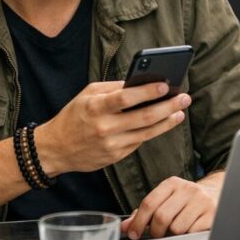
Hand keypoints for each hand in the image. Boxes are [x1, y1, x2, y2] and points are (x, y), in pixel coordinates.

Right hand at [35, 81, 189, 174]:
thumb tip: (140, 83)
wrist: (55, 149)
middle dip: (168, 106)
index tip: (166, 85)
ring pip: (147, 132)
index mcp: (94, 108)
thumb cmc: (72, 117)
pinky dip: (152, 132)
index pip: (125, 98)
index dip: (147, 91)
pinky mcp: (116, 156)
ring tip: (179, 112)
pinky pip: (139, 142)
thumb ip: (111, 89)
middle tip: (184, 98)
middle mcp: (104, 127)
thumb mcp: (85, 96)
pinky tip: (162, 123)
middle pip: (144, 116)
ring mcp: (111, 145)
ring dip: (167, 122)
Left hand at [120, 173, 223, 239]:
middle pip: (161, 217)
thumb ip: (144, 212)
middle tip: (156, 235)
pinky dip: (186, 236)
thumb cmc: (186, 200)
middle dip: (155, 231)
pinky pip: (191, 233)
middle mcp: (187, 189)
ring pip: (177, 228)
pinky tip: (188, 230)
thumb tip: (126, 227)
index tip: (133, 234)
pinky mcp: (213, 214)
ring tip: (175, 230)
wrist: (218, 194)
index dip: (138, 221)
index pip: (149, 203)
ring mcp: (202, 201)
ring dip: (172, 235)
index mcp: (172, 183)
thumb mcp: (166, 200)